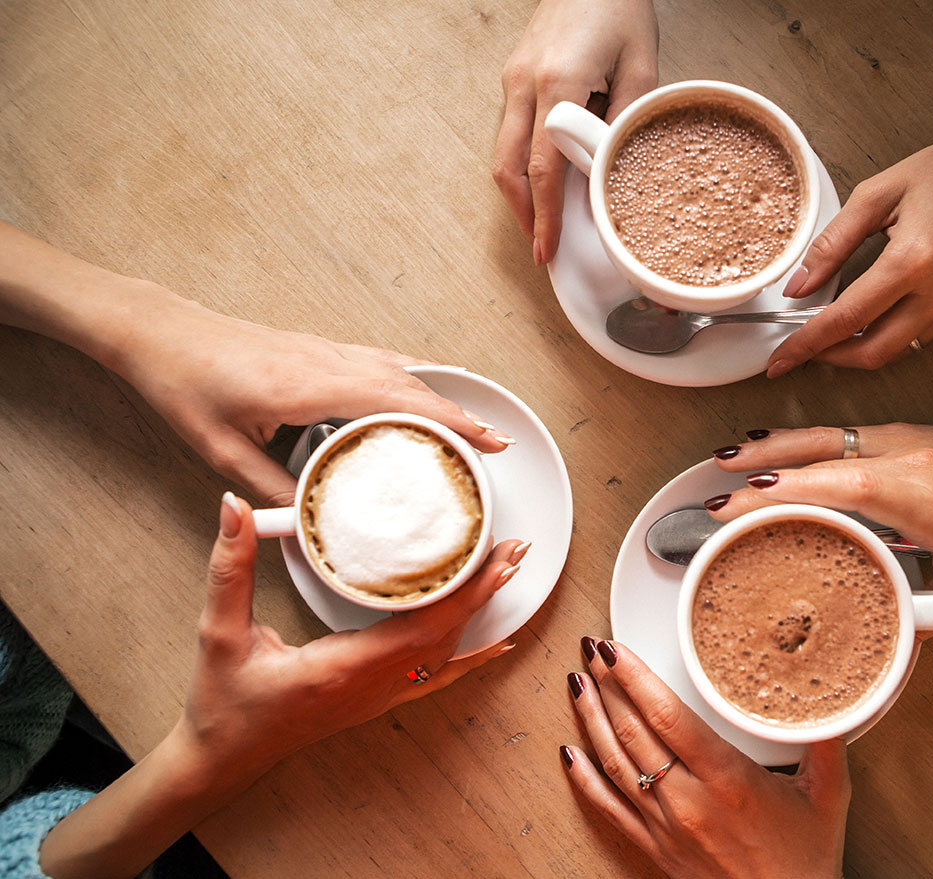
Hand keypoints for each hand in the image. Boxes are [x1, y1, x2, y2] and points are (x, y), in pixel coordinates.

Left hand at [109, 284, 511, 505]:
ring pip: (400, 369)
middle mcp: (327, 361)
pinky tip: (423, 389)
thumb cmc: (186, 385)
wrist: (162, 333)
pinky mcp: (318, 348)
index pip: (398, 402)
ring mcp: (325, 349)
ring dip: (441, 395)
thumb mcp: (222, 450)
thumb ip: (270, 489)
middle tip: (498, 442)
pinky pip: (380, 361)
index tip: (488, 441)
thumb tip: (310, 520)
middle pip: (412, 384)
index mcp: (310, 387)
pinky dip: (412, 378)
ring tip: (472, 423)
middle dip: (461, 413)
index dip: (450, 422)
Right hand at [180, 494, 528, 774]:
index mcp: (342, 670)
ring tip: (508, 572)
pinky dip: (470, 657)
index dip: (465, 593)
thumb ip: (229, 568)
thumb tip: (235, 510)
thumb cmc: (224, 705)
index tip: (495, 558)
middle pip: (446, 636)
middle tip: (515, 549)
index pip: (422, 628)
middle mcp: (371, 687)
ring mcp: (378, 697)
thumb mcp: (218, 632)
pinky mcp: (376, 697)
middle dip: (485, 590)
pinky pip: (435, 676)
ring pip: (445, 654)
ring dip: (479, 612)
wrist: (223, 757)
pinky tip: (498, 644)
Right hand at [493, 0, 657, 264]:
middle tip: (542, 249)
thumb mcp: (641, 66)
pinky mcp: (514, 75)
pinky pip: (510, 131)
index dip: (545, 216)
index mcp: (559, 82)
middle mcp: (525, 83)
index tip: (548, 249)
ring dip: (520, 193)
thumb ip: (625, 122)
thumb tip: (612, 175)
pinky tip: (544, 183)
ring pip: (502, 152)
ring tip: (543, 223)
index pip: (543, 168)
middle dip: (523, 215)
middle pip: (508, 168)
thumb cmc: (619, 6)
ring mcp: (513, 78)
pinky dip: (522, 165)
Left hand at [561, 639, 848, 878]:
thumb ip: (827, 742)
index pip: (667, 715)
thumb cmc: (805, 861)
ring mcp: (666, 826)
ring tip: (577, 683)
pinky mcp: (655, 848)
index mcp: (726, 779)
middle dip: (607, 685)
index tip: (617, 649)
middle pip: (633, 730)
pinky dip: (584, 778)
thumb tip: (831, 698)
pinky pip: (609, 808)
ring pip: (614, 763)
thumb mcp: (827, 796)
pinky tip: (569, 752)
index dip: (635, 678)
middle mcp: (688, 800)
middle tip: (592, 649)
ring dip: (591, 719)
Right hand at [705, 425, 932, 609]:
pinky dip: (793, 442)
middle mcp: (902, 458)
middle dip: (760, 473)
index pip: (840, 486)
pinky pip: (832, 432)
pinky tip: (767, 451)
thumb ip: (927, 617)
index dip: (786, 492)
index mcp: (921, 497)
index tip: (740, 507)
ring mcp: (894, 438)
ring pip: (820, 435)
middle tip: (714, 496)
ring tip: (724, 462)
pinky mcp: (890, 431)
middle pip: (818, 455)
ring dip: (769, 448)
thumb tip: (889, 657)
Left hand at [767, 129, 932, 374]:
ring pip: (897, 350)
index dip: (806, 345)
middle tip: (800, 351)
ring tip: (830, 334)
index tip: (780, 361)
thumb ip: (830, 246)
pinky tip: (871, 318)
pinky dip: (888, 335)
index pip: (846, 319)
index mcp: (913, 260)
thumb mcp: (874, 196)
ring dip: (858, 350)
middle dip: (830, 358)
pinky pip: (920, 336)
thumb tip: (798, 288)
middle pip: (873, 352)